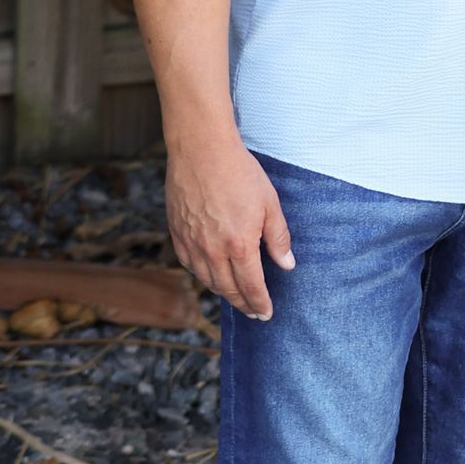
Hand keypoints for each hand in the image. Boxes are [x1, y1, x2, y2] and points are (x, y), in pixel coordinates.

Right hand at [165, 132, 294, 316]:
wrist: (201, 150)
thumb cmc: (239, 173)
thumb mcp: (269, 204)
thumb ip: (278, 238)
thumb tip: (287, 264)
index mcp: (239, 245)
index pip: (251, 286)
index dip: (260, 303)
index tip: (266, 314)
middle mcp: (212, 250)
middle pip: (228, 289)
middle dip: (243, 304)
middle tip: (254, 313)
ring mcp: (192, 243)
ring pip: (207, 279)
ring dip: (223, 292)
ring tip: (235, 298)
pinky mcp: (177, 233)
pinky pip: (189, 264)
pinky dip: (202, 275)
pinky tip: (210, 275)